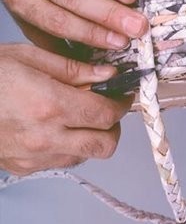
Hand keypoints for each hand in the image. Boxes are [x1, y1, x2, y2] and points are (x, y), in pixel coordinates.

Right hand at [0, 44, 132, 175]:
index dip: (121, 103)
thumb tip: (106, 73)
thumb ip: (73, 68)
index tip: (122, 94)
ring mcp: (35, 156)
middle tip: (107, 108)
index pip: (105, 113)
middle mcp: (45, 136)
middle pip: (104, 144)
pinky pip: (63, 160)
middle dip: (113, 126)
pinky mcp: (26, 166)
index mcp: (49, 104)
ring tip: (79, 114)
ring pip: (86, 155)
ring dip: (92, 136)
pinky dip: (71, 145)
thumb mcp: (29, 57)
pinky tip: (58, 126)